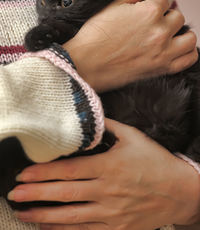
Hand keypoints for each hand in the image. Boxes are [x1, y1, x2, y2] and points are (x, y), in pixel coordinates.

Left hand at [10, 119, 199, 229]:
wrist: (180, 191)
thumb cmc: (156, 161)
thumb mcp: (133, 137)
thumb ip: (109, 126)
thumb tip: (88, 118)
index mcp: (110, 166)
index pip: (70, 169)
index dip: (44, 172)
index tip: (24, 174)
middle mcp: (108, 190)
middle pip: (65, 193)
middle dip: (36, 194)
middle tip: (13, 195)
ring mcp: (112, 213)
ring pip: (71, 217)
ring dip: (44, 216)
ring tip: (23, 214)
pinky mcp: (117, 228)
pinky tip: (50, 229)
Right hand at [63, 0, 197, 91]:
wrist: (86, 64)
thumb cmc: (95, 36)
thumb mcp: (111, 7)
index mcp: (148, 12)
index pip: (164, 0)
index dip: (155, 3)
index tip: (147, 10)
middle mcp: (160, 30)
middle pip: (177, 17)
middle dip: (166, 17)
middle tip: (154, 24)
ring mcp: (163, 51)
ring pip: (189, 38)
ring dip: (182, 34)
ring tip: (171, 35)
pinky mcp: (162, 68)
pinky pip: (189, 59)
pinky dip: (188, 53)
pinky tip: (179, 49)